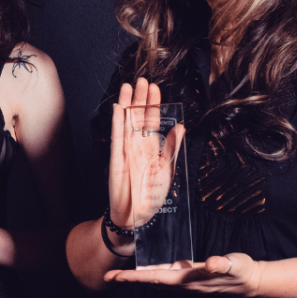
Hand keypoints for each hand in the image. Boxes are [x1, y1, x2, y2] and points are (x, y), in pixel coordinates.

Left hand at [104, 252, 264, 296]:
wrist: (253, 281)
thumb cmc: (242, 271)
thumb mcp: (234, 265)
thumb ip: (222, 264)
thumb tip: (212, 264)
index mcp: (188, 280)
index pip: (156, 278)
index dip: (135, 277)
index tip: (116, 276)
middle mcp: (184, 283)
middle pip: (150, 281)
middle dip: (129, 279)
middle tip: (107, 275)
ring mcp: (187, 281)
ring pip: (157, 279)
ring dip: (138, 277)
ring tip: (120, 273)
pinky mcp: (191, 276)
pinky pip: (166, 275)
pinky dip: (153, 272)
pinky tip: (147, 267)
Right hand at [109, 79, 183, 227]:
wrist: (136, 216)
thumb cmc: (151, 196)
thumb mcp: (167, 170)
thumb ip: (172, 149)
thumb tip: (180, 128)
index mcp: (151, 148)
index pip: (152, 122)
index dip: (154, 105)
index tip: (155, 89)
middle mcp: (137, 146)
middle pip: (138, 117)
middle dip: (140, 99)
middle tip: (143, 80)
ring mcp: (125, 151)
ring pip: (126, 123)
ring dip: (127, 105)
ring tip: (128, 86)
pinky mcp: (116, 159)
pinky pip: (116, 137)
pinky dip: (117, 123)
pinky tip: (118, 108)